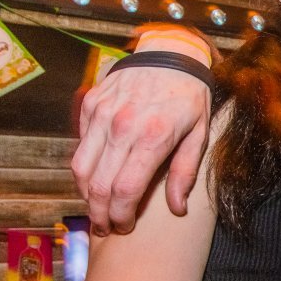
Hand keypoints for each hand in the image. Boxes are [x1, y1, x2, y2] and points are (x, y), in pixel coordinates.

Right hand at [73, 48, 211, 234]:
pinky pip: (81, 144)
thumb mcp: (199, 133)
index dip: (121, 216)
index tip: (124, 227)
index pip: (125, 190)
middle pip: (98, 185)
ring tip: (96, 208)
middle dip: (99, 214)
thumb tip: (177, 208)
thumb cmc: (189, 96)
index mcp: (154, 136)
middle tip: (105, 226)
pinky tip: (97, 175)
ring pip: (81, 167)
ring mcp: (103, 113)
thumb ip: (185, 172)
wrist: (170, 53)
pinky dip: (85, 165)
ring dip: (85, 194)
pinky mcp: (91, 104)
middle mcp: (123, 125)